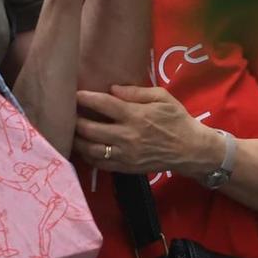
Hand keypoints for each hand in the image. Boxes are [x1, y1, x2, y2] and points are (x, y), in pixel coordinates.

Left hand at [73, 85, 220, 177]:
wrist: (190, 149)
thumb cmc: (177, 119)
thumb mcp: (162, 97)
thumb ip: (136, 92)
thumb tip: (112, 89)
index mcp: (136, 116)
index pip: (104, 105)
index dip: (86, 98)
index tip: (75, 94)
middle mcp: (127, 136)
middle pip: (90, 129)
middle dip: (75, 120)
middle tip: (66, 113)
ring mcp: (125, 155)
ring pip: (91, 149)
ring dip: (77, 140)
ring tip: (70, 131)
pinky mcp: (126, 168)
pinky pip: (100, 164)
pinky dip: (88, 156)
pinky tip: (83, 148)